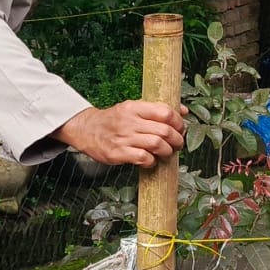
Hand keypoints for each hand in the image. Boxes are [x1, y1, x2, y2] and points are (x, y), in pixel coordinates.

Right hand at [53, 101, 186, 167]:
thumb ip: (156, 109)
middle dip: (177, 139)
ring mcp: (123, 138)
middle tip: (177, 144)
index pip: (165, 112)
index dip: (178, 122)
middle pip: (164, 130)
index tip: (180, 128)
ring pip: (157, 144)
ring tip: (167, 152)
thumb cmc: (114, 120)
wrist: (86, 129)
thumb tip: (184, 111)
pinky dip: (152, 161)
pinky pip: (143, 158)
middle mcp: (130, 121)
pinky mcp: (118, 153)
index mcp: (135, 107)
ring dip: (167, 151)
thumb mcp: (133, 108)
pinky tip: (151, 160)